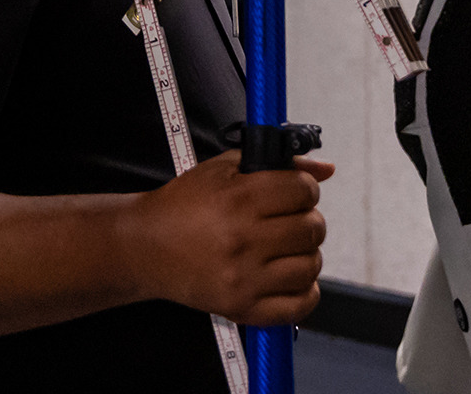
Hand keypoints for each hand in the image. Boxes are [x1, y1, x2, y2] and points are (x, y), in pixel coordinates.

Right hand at [121, 150, 333, 325]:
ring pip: (311, 265)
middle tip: (289, 220)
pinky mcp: (241, 307)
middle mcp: (243, 239)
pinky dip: (305, 292)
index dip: (306, 187)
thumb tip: (325, 168)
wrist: (145, 247)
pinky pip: (298, 305)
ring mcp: (244, 277)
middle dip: (308, 219)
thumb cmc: (183, 206)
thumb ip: (277, 163)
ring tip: (287, 248)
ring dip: (306, 254)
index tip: (295, 192)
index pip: (304, 190)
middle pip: (312, 227)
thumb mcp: (223, 169)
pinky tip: (290, 277)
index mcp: (239, 199)